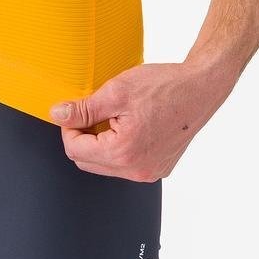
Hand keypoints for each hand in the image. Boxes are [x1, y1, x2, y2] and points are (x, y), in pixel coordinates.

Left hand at [49, 61, 223, 180]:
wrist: (201, 88)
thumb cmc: (164, 86)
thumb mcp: (116, 91)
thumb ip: (84, 108)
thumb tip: (58, 114)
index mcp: (124, 153)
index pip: (75, 150)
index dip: (69, 127)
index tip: (76, 109)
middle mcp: (138, 171)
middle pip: (88, 161)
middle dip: (83, 137)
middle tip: (93, 111)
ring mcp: (150, 172)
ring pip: (107, 164)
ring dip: (101, 143)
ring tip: (114, 116)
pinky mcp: (160, 167)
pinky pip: (127, 164)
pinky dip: (120, 147)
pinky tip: (129, 124)